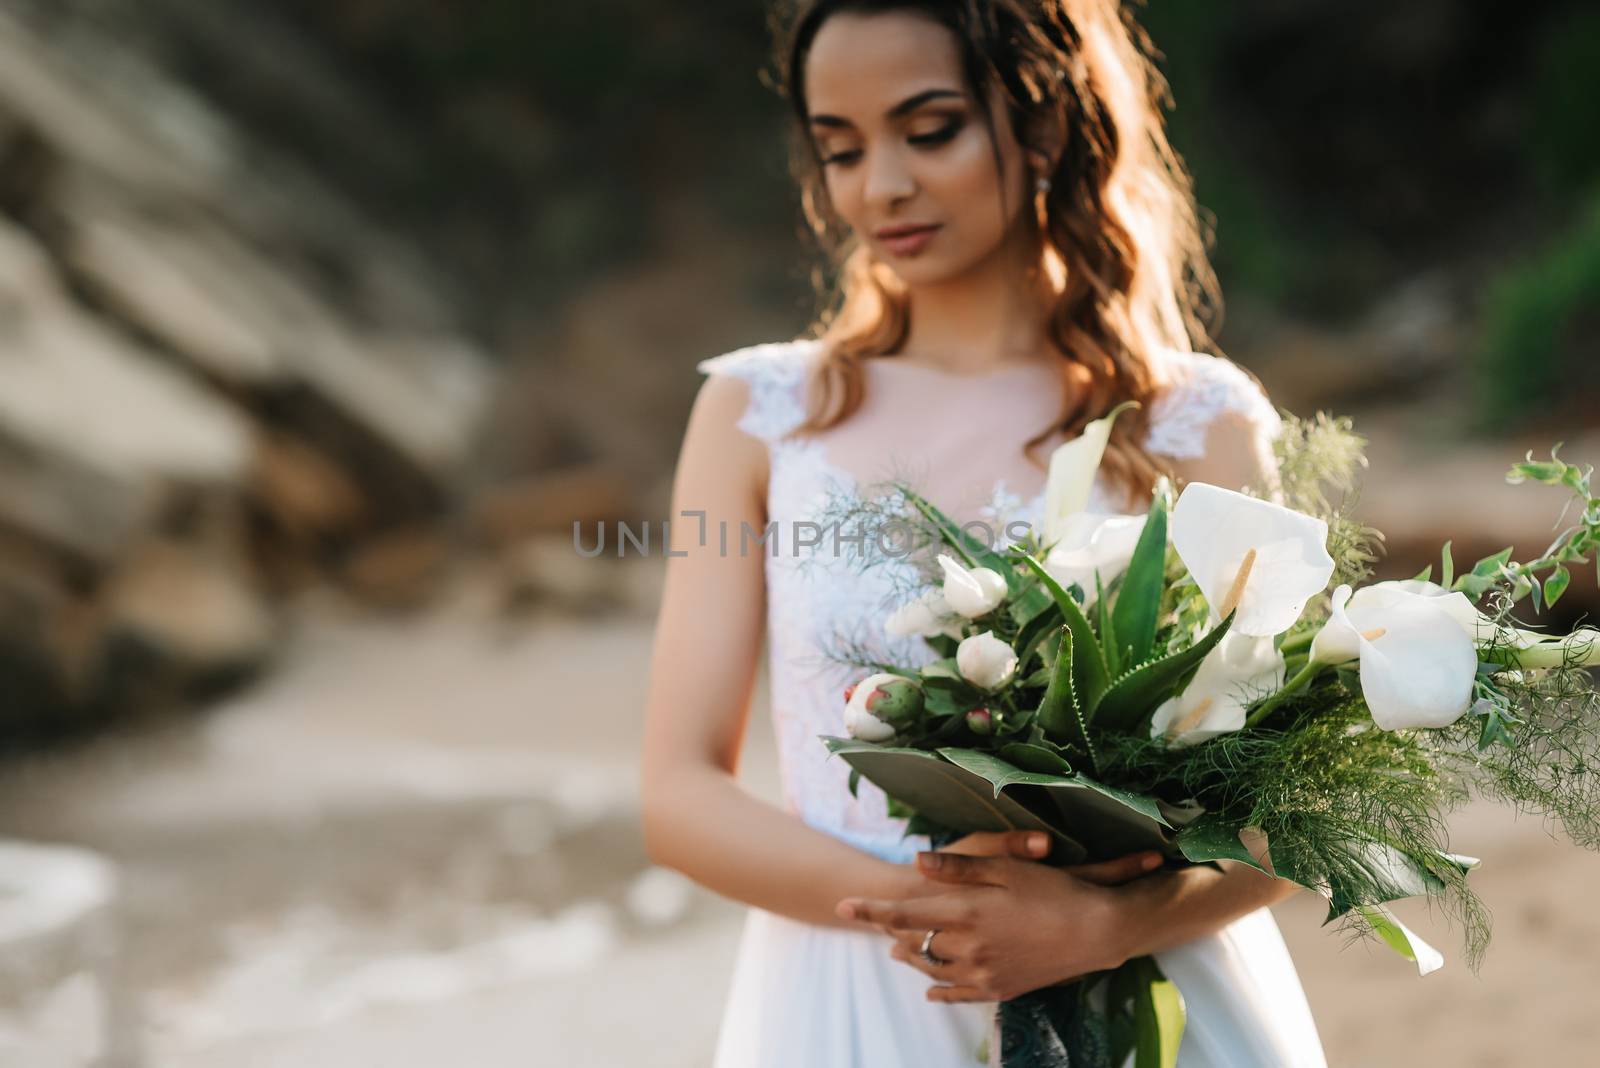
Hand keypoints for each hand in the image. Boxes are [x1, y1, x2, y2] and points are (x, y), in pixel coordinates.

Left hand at [836, 848, 1163, 1002]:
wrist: (1098, 932)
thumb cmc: (1055, 891)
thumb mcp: (1006, 867)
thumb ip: (957, 868)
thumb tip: (915, 861)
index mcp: (967, 912)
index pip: (904, 914)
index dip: (870, 910)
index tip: (843, 906)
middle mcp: (970, 947)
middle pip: (914, 943)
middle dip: (893, 933)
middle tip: (879, 924)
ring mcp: (985, 973)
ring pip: (932, 970)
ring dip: (912, 959)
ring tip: (897, 951)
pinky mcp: (1001, 989)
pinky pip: (958, 994)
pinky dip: (939, 989)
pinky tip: (931, 988)